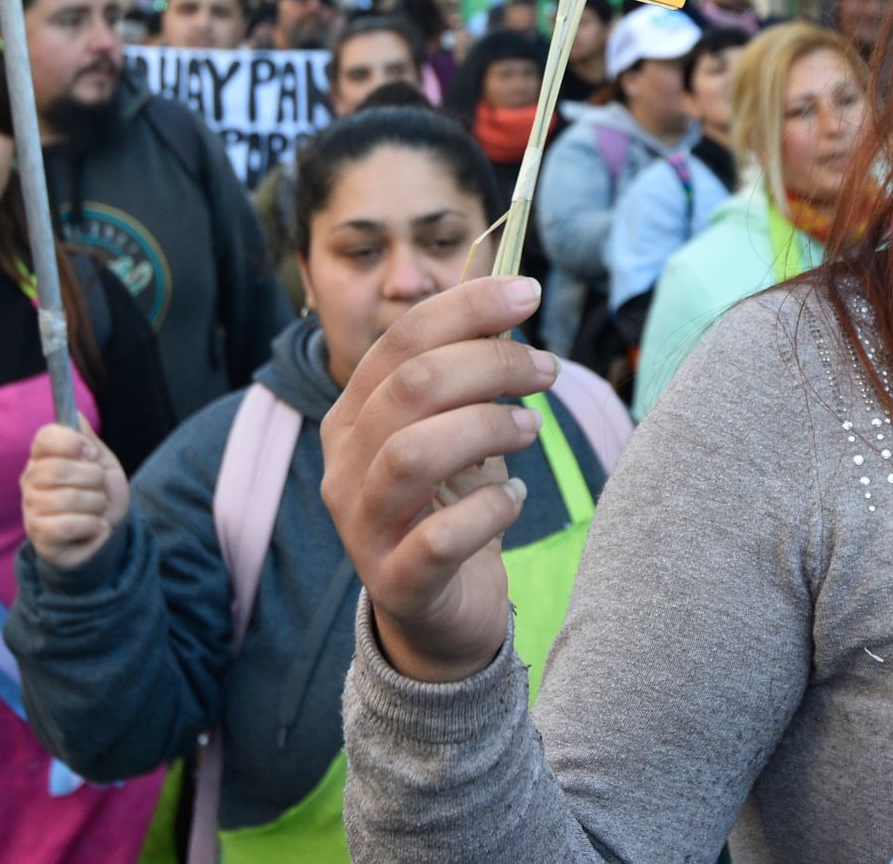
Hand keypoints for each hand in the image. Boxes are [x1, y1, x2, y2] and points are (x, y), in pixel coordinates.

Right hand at [21, 423, 128, 569]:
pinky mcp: (40, 536)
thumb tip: (76, 415)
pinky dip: (92, 525)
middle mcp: (30, 481)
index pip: (46, 437)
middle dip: (93, 478)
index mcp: (43, 457)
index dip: (73, 442)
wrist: (106, 531)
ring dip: (97, 504)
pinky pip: (70, 525)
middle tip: (98, 488)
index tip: (91, 454)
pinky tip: (94, 526)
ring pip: (70, 498)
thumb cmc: (99, 493)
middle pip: (59, 468)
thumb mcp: (101, 463)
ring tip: (97, 509)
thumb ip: (88, 440)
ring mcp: (31, 509)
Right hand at [320, 277, 556, 684]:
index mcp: (355, 414)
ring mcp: (362, 526)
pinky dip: (490, 511)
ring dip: (487, 428)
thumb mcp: (458, 424)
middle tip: (546, 371)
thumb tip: (507, 283)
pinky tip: (515, 497)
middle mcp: (345, 464)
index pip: (402, 340)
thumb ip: (470, 362)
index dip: (467, 307)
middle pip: (411, 387)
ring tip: (531, 429)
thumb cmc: (451, 503)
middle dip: (491, 364)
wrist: (439, 610)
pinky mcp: (395, 583)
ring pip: (413, 454)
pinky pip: (438, 540)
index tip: (530, 293)